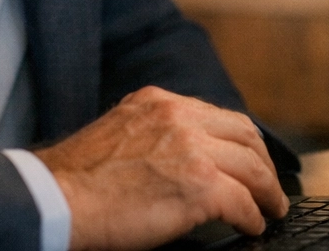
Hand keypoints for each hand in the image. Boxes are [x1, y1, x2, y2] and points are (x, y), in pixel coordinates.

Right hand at [33, 86, 288, 250]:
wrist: (58, 199)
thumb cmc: (78, 179)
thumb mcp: (119, 132)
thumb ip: (153, 133)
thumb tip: (180, 159)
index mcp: (159, 102)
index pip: (218, 116)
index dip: (241, 141)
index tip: (249, 159)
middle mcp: (179, 116)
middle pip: (244, 135)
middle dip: (262, 162)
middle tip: (269, 186)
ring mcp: (192, 149)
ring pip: (251, 166)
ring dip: (266, 190)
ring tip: (270, 208)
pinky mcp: (200, 186)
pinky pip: (242, 201)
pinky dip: (252, 216)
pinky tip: (251, 226)